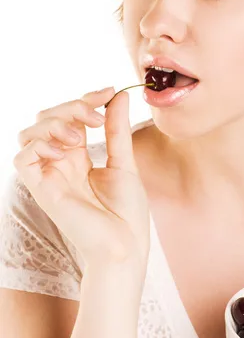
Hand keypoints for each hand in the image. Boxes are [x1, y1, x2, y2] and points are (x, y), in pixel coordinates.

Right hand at [13, 87, 149, 266]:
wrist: (125, 246)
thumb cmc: (126, 212)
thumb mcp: (124, 161)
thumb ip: (117, 129)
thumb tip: (118, 95)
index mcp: (80, 156)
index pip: (71, 117)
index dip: (86, 100)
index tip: (109, 91)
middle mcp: (61, 163)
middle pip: (47, 118)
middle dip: (71, 107)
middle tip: (96, 115)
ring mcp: (50, 175)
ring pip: (30, 132)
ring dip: (54, 123)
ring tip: (79, 136)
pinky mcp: (41, 189)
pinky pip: (23, 158)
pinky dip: (40, 145)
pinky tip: (65, 150)